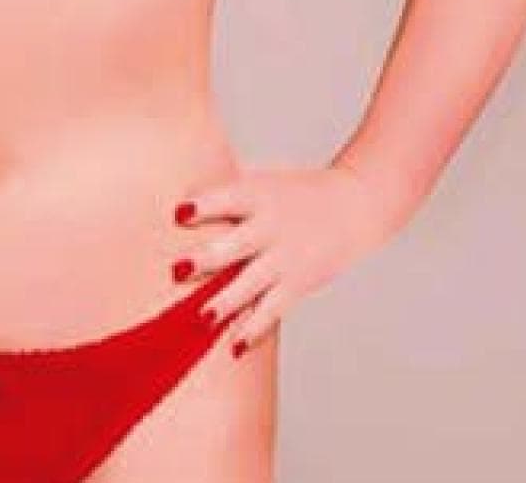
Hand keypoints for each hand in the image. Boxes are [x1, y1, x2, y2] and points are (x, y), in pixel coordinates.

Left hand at [173, 161, 386, 358]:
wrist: (352, 205)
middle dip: (207, 258)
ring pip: (252, 283)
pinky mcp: (297, 283)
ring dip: (226, 301)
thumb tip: (173, 193)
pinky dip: (255, 328)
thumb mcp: (262, 179)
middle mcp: (270, 227)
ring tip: (202, 317)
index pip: (228, 198)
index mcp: (258, 195)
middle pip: (236, 244)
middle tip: (178, 270)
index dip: (205, 205)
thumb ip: (224, 189)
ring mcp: (284, 258)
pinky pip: (274, 309)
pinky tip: (235, 346)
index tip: (179, 213)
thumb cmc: (294, 192)